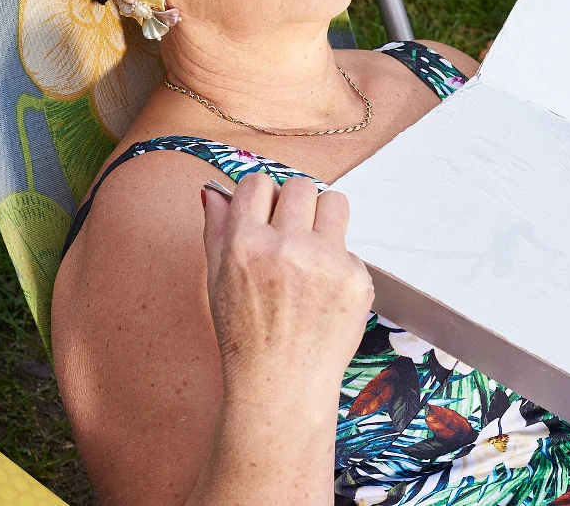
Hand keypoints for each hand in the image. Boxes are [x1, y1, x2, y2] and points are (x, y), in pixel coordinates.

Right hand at [202, 173, 373, 413]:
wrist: (281, 386)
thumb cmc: (245, 338)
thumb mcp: (217, 282)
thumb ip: (216, 230)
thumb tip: (212, 192)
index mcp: (245, 243)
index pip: (258, 182)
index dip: (262, 196)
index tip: (266, 212)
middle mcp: (286, 246)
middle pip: (301, 186)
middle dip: (295, 204)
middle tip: (291, 234)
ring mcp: (325, 261)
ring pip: (335, 202)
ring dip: (325, 219)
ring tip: (314, 251)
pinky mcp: (356, 278)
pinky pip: (351, 248)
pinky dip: (339, 264)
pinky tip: (324, 293)